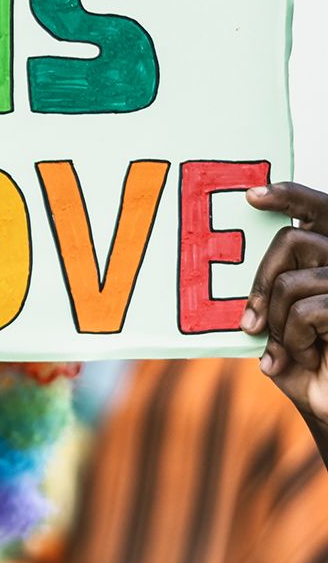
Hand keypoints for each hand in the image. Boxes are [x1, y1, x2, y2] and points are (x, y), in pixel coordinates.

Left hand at [243, 182, 327, 426]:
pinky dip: (295, 339)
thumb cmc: (310, 367)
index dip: (291, 195)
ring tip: (292, 349)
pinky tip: (309, 358)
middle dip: (261, 281)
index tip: (253, 195)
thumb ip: (275, 291)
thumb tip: (244, 266)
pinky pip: (308, 310)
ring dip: (280, 322)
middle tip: (250, 323)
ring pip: (294, 281)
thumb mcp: (284, 324)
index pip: (321, 210)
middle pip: (293, 240)